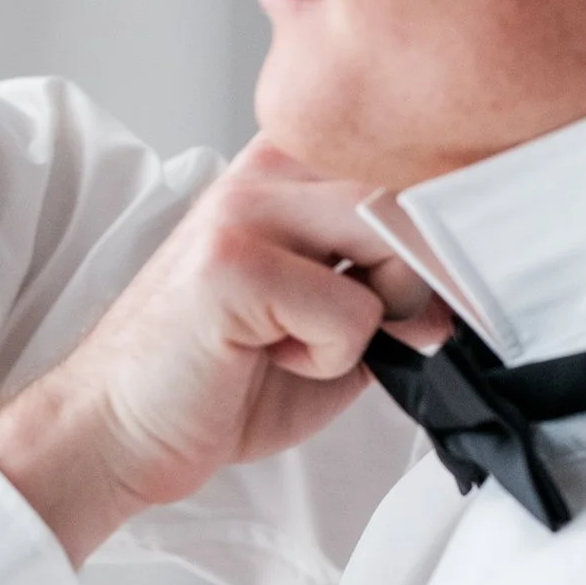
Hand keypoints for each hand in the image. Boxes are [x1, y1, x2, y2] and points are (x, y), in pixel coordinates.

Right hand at [0, 140, 448, 565]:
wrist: (117, 429)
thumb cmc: (215, 380)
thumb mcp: (324, 322)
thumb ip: (389, 287)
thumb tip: (464, 285)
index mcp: (285, 169)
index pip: (406, 155)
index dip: (450, 220)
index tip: (468, 271)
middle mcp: (265, 171)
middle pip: (411, 188)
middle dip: (426, 274)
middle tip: (387, 332)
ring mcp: (245, 208)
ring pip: (388, 234)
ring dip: (377, 312)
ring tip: (307, 343)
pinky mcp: (232, 260)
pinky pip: (352, 309)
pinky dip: (331, 356)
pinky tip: (269, 359)